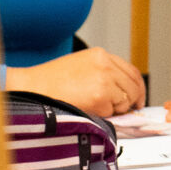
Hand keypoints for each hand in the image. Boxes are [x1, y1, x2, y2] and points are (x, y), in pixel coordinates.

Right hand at [5, 48, 144, 117]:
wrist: (32, 87)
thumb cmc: (52, 79)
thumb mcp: (82, 64)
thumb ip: (105, 71)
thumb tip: (125, 89)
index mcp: (102, 55)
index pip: (132, 71)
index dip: (139, 87)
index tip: (138, 98)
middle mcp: (106, 65)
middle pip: (133, 87)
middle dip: (130, 101)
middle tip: (123, 109)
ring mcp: (104, 81)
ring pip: (124, 101)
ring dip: (114, 108)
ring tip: (94, 105)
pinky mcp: (100, 97)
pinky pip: (111, 112)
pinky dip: (103, 114)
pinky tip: (87, 107)